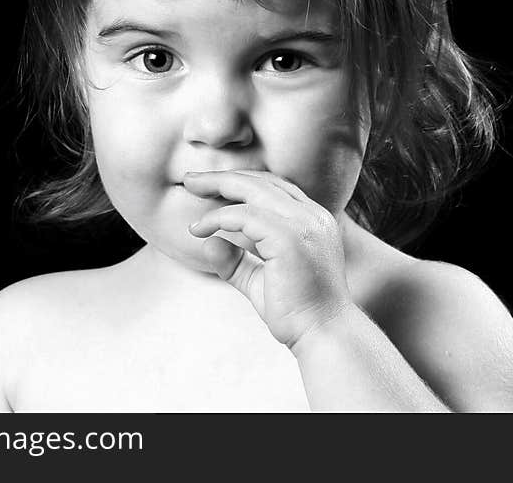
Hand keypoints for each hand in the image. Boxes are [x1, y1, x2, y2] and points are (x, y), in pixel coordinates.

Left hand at [184, 170, 353, 349]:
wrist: (322, 335)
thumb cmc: (296, 312)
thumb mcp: (260, 280)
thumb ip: (237, 261)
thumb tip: (209, 243)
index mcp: (314, 220)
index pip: (276, 186)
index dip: (242, 181)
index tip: (210, 185)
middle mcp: (313, 215)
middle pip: (263, 180)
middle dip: (224, 176)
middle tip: (191, 179)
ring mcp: (304, 224)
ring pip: (253, 189)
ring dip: (218, 185)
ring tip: (190, 188)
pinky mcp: (289, 238)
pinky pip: (244, 215)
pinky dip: (218, 217)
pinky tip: (199, 228)